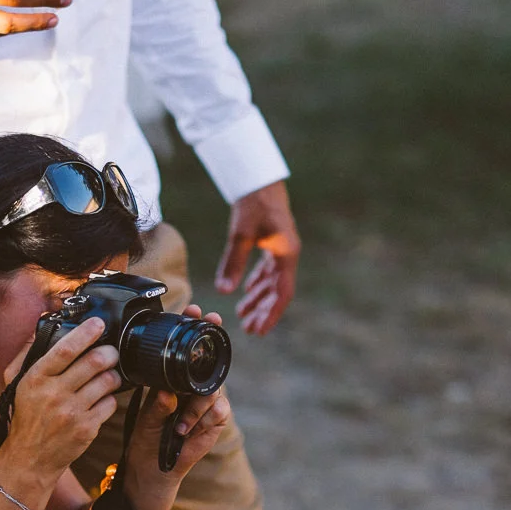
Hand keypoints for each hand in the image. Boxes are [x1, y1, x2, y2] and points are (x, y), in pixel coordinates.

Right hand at [0, 317, 120, 481]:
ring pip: (107, 381)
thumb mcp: (15, 383)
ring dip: (113, 374)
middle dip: (109, 352)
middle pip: (94, 362)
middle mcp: (55, 394)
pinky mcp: (87, 429)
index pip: (65, 349)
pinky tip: (102, 398)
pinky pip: (110, 404)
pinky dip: (111, 398)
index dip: (86, 333)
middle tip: (111, 352)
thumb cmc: (25, 416)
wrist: (30, 458)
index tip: (98, 324)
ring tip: (109, 374)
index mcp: (36, 378)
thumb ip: (26, 354)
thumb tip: (41, 327)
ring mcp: (72, 412)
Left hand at [122, 307, 231, 509]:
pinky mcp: (214, 422)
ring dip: (197, 403)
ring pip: (214, 389)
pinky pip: (219, 411)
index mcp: (173, 379)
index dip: (196, 327)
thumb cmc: (145, 440)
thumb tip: (167, 391)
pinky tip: (187, 429)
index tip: (197, 309)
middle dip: (211, 345)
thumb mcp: (145, 418)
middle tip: (210, 327)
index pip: (187, 350)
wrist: (152, 470)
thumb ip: (157, 403)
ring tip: (179, 422)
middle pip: (209, 362)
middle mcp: (192, 387)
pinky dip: (204, 419)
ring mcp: (205, 403)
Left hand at [214, 180, 300, 335]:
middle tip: (250, 329)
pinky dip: (258, 282)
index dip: (272, 313)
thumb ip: (233, 263)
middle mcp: (287, 254)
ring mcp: (282, 249)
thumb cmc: (253, 204)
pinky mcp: (274, 243)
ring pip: (272, 281)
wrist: (259, 180)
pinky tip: (247, 291)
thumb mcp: (241, 235)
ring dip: (259, 298)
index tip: (261, 329)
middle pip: (278, 291)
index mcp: (286, 254)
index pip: (282, 293)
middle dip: (264, 311)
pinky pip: (268, 269)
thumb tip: (223, 291)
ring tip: (243, 314)